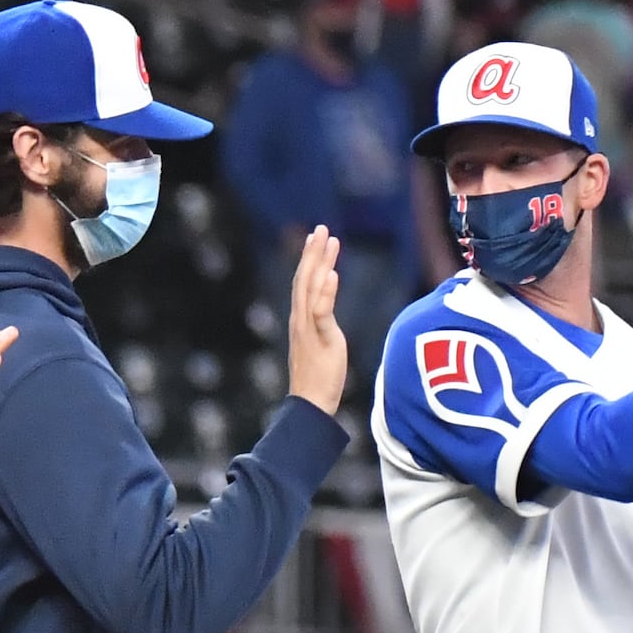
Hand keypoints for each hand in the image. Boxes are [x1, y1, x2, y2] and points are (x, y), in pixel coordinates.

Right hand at [285, 225, 349, 412]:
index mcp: (301, 320)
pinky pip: (321, 312)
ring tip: (328, 241)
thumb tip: (326, 310)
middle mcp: (300, 320)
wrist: (310, 405)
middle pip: (304, 279)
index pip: (304, 283)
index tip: (318, 238)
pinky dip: (325, 292)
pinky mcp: (319, 340)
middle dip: (313, 252)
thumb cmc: (318, 378)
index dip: (310, 259)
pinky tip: (332, 274)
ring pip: (311, 289)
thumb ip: (322, 323)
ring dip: (319, 263)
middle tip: (321, 228)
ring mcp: (307, 329)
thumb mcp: (322, 343)